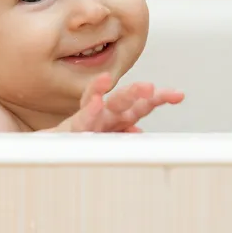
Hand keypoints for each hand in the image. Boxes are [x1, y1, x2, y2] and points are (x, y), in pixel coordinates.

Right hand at [52, 72, 183, 132]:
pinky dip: (89, 111)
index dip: (157, 99)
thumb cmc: (83, 142)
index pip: (139, 106)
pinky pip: (82, 120)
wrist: (53, 153)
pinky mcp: (71, 129)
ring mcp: (89, 121)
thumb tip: (140, 134)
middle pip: (122, 100)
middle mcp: (104, 116)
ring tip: (111, 80)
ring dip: (108, 91)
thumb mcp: (109, 140)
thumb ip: (124, 135)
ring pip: (99, 105)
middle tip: (149, 87)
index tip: (178, 94)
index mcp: (116, 119)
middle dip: (135, 92)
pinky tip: (95, 102)